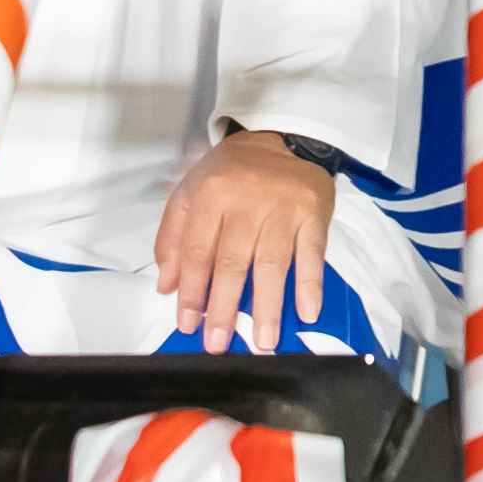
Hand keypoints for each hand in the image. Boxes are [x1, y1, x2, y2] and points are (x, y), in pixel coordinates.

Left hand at [156, 132, 335, 348]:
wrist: (281, 138)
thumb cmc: (229, 174)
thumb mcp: (189, 195)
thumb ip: (172, 240)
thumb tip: (168, 288)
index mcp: (210, 195)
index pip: (197, 252)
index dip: (192, 292)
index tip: (189, 324)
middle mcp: (246, 201)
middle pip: (233, 263)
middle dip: (225, 308)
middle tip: (219, 343)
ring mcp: (283, 207)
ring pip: (272, 263)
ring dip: (268, 306)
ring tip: (264, 341)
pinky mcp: (314, 211)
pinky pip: (312, 252)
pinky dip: (311, 283)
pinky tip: (308, 311)